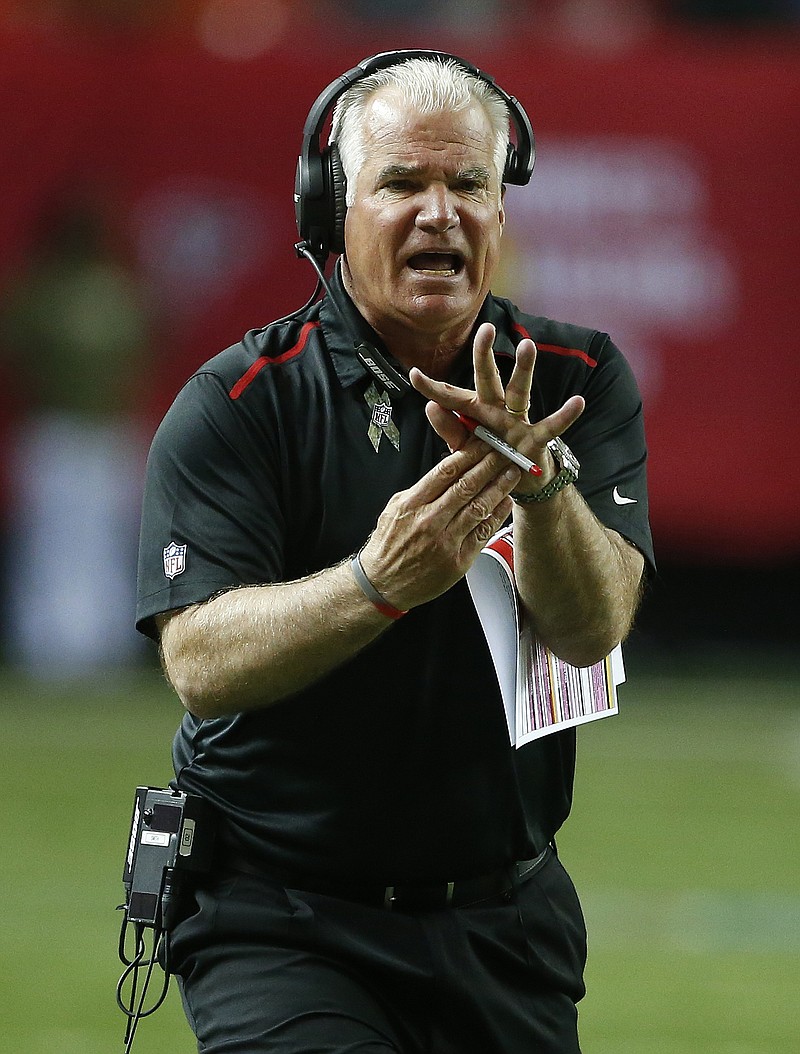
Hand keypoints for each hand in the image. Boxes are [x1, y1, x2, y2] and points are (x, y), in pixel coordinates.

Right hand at [359, 439, 521, 610]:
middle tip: (505, 452)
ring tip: (512, 473)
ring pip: (478, 507)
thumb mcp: (395, 510)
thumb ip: (420, 491)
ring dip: (499, 487)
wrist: (383, 584)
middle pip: (466, 485)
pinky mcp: (458, 560)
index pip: (446, 471)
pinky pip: (483, 533)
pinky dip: (497, 515)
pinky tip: (506, 502)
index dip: (469, 453)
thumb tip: (445, 471)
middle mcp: (429, 521)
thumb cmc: (389, 546)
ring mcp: (445, 542)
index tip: (483, 443)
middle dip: (489, 465)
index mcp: (412, 504)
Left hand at [409, 322, 584, 494]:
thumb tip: (430, 406)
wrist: (518, 485)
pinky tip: (577, 402)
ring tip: (528, 346)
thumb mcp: (464, 449)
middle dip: (484, 355)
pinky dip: (564, 415)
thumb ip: (450, 430)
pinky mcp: (536, 439)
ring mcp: (518, 422)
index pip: (451, 398)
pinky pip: (551, 426)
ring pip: (520, 392)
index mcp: (475, 414)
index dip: (433, 388)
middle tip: (485, 329)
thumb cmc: (489, 461)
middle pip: (488, 380)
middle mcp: (496, 411)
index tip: (413, 374)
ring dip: (524, 370)